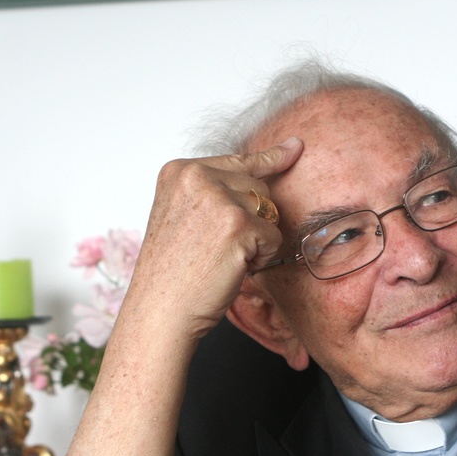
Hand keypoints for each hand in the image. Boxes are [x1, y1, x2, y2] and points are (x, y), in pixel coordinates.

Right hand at [124, 138, 303, 340]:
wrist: (161, 309)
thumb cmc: (173, 272)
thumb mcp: (183, 216)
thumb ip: (212, 193)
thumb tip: (260, 180)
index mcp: (180, 171)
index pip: (237, 160)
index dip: (270, 158)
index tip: (295, 147)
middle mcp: (196, 176)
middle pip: (258, 187)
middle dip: (253, 219)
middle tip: (219, 248)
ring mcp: (217, 198)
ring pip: (269, 211)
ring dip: (257, 238)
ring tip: (223, 257)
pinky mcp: (238, 223)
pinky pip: (274, 236)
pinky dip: (262, 257)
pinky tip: (233, 267)